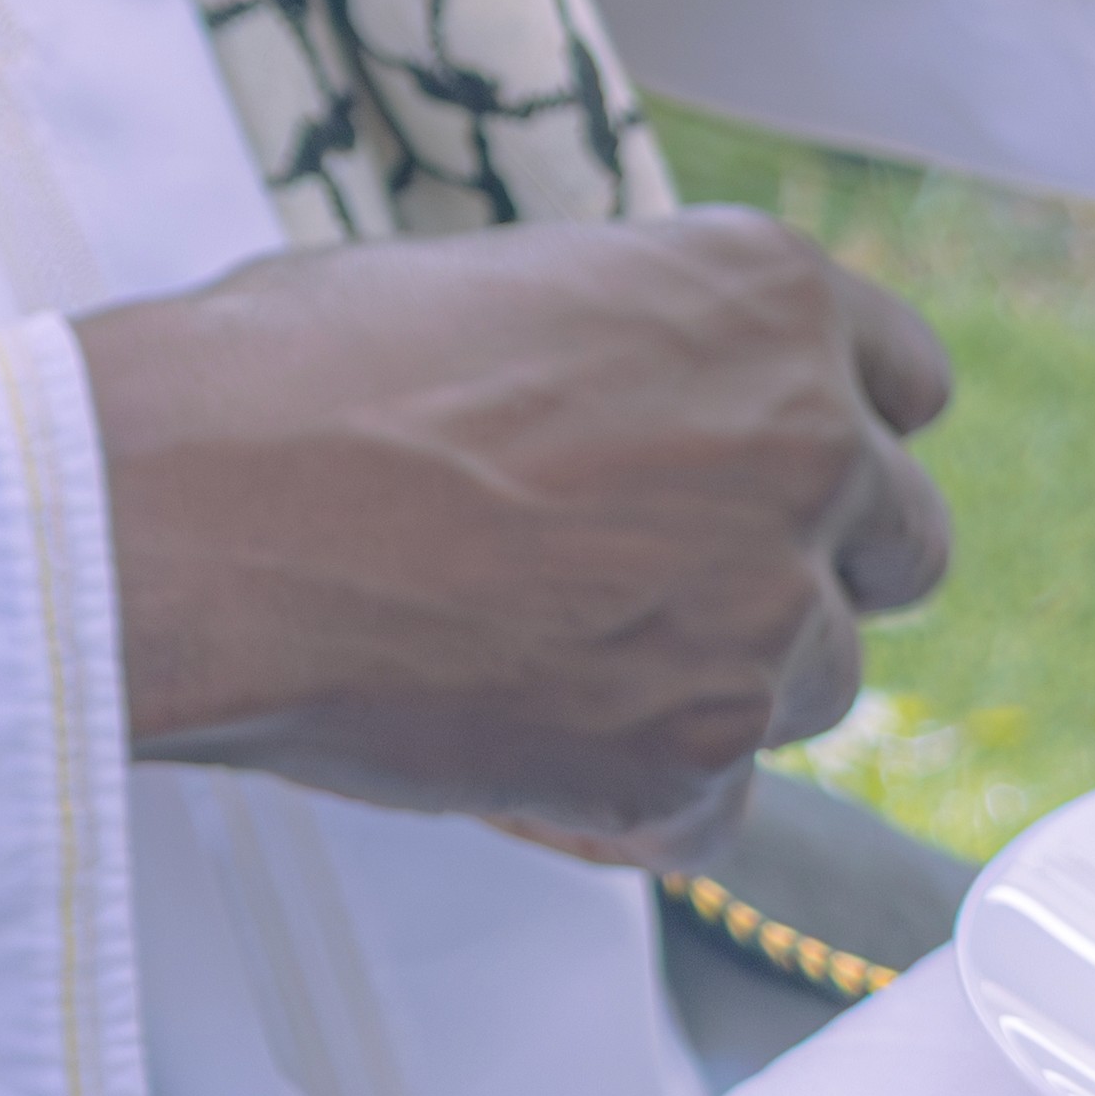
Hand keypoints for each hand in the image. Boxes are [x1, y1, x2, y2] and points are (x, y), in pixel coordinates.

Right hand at [76, 213, 951, 866]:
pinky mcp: (696, 760)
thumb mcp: (498, 287)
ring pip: (818, 681)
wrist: (184, 512)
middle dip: (802, 563)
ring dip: (711, 679)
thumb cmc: (289, 378)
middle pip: (900, 542)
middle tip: (651, 571)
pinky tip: (510, 741)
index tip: (764, 468)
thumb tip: (647, 413)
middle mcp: (805, 442)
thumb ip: (636, 350)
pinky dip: (632, 797)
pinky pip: (717, 808)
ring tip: (537, 647)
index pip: (910, 384)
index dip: (830, 431)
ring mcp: (765, 611)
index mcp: (762, 295)